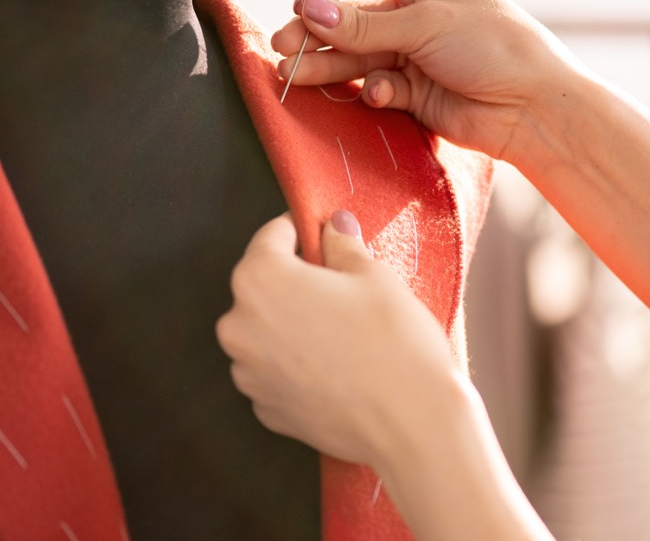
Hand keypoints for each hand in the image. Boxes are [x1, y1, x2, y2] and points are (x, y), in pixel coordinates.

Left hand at [216, 211, 459, 469]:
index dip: (302, 231)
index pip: (272, 237)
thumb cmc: (393, 340)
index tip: (325, 235)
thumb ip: (341, 244)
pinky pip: (275, 371)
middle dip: (295, 280)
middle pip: (262, 286)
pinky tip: (336, 366)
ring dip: (293, 324)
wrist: (411, 422)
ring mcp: (248, 373)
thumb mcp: (373, 275)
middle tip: (341, 287)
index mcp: (259, 279)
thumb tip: (332, 227)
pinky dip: (297, 364)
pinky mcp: (265, 409)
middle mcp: (238, 326)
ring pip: (266, 331)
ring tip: (341, 332)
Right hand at [270, 0, 579, 164]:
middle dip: (314, 31)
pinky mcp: (411, 88)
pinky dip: (372, 90)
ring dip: (326, 64)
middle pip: (346, 13)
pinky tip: (380, 95)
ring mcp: (410, 49)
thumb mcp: (425, 24)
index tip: (306, 8)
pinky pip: (374, 85)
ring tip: (293, 75)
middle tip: (283, 48)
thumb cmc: (495, 46)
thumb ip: (363, 24)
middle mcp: (412, 6)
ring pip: (354, 53)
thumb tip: (307, 11)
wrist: (533, 108)